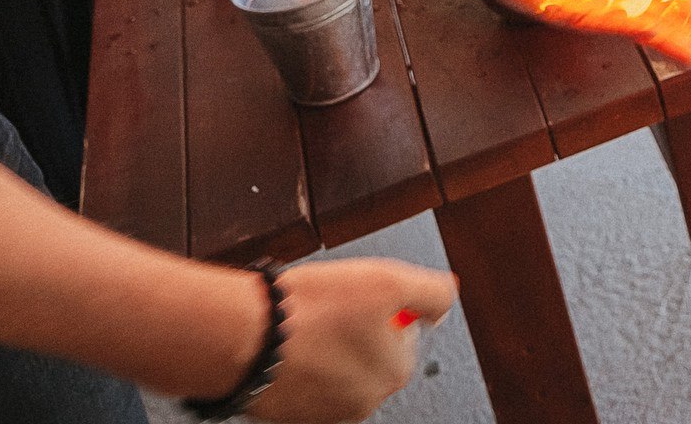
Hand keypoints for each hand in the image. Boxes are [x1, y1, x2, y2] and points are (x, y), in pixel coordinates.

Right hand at [247, 258, 455, 423]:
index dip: (379, 307)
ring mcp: (326, 413)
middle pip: (368, 352)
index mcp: (394, 372)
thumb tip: (447, 301)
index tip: (353, 297)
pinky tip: (284, 348)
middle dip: (352, 330)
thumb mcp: (387, 280)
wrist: (244, 337)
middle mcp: (365, 401)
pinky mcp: (291, 417)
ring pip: (335, 369)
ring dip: (324, 348)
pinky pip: (303, 384)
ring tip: (301, 328)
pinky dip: (297, 367)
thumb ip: (431, 292)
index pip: (401, 333)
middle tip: (325, 309)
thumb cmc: (311, 308)